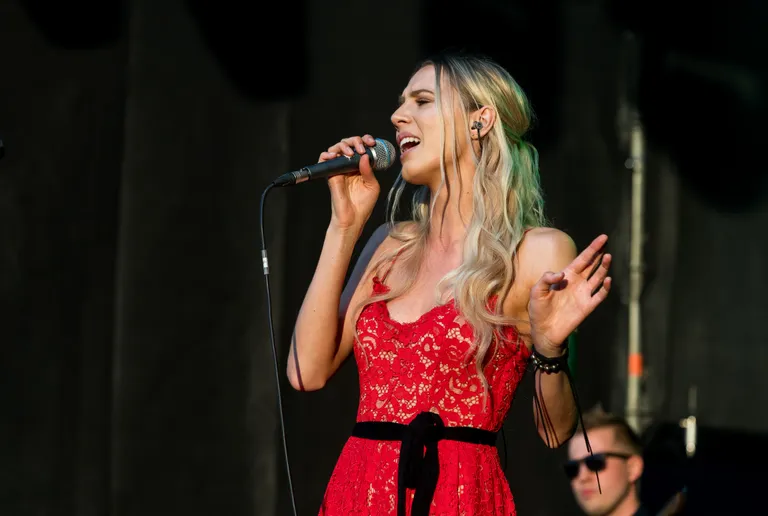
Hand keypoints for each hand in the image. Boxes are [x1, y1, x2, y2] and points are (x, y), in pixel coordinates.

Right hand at [320, 135, 380, 234]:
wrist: (353, 218)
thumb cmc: (363, 204)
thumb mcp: (372, 185)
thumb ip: (369, 170)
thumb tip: (364, 156)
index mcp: (360, 166)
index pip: (361, 147)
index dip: (365, 140)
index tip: (372, 142)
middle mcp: (349, 165)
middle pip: (348, 144)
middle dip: (355, 140)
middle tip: (362, 148)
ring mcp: (339, 169)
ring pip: (336, 148)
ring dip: (344, 145)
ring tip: (351, 153)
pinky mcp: (330, 174)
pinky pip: (324, 159)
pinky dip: (327, 154)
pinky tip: (335, 155)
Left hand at [528, 234, 611, 354]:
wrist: (544, 331)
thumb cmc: (538, 310)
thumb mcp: (536, 291)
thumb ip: (546, 279)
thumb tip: (562, 273)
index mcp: (566, 276)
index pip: (582, 258)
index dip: (592, 248)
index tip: (603, 237)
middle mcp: (577, 282)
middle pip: (592, 264)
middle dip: (600, 253)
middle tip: (607, 241)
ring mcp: (584, 294)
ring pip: (598, 277)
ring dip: (604, 267)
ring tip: (608, 256)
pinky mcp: (587, 306)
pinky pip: (599, 295)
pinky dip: (604, 288)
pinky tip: (607, 279)